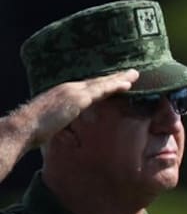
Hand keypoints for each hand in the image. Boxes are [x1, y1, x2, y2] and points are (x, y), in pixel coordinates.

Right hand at [16, 69, 139, 147]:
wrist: (25, 126)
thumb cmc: (36, 130)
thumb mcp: (55, 128)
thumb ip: (67, 132)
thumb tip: (75, 140)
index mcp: (64, 93)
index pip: (88, 86)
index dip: (103, 83)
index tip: (115, 80)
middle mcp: (70, 88)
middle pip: (97, 81)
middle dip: (114, 77)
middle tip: (131, 72)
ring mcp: (74, 91)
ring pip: (102, 83)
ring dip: (119, 78)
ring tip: (134, 74)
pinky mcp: (78, 98)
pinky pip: (101, 90)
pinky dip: (115, 86)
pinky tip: (127, 84)